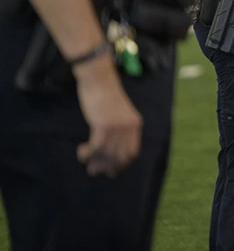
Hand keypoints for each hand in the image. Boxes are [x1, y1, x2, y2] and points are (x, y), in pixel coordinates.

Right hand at [74, 56, 142, 176]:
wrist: (98, 79)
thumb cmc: (105, 96)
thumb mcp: (118, 114)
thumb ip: (118, 129)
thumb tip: (109, 150)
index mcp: (135, 124)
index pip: (132, 152)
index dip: (121, 165)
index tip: (111, 170)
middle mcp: (129, 127)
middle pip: (119, 157)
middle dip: (106, 167)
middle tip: (94, 171)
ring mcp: (117, 126)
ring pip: (106, 154)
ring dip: (95, 162)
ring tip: (87, 164)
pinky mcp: (103, 125)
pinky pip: (96, 147)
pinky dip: (87, 153)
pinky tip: (81, 151)